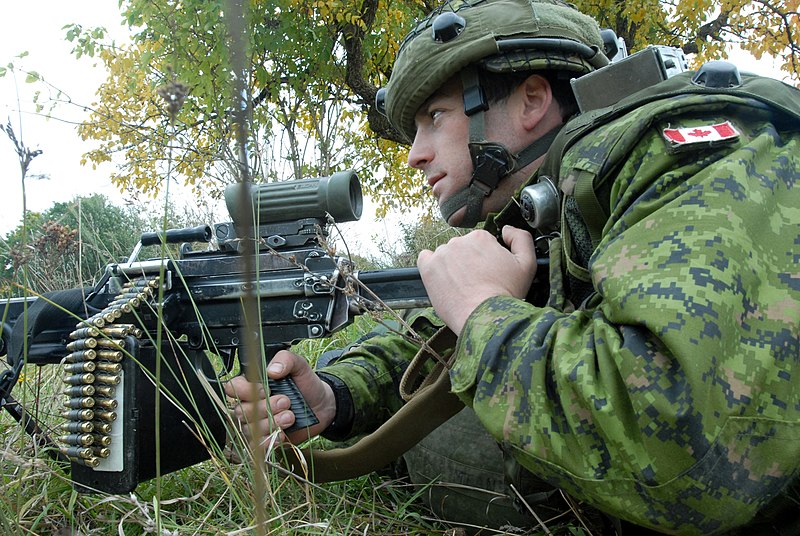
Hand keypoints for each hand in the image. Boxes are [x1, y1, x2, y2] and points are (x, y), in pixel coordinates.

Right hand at [223, 350, 335, 444]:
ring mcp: (257, 423)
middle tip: (286, 402)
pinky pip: (256, 445)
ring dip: (271, 423)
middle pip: (241, 411)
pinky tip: (283, 434)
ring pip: (249, 429)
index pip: (233, 387)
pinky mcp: (266, 439)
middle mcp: (251, 404)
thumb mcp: (299, 365)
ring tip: (291, 416)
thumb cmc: (306, 384)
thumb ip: (285, 360)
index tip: (265, 389)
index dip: (245, 390)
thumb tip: (272, 370)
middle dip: (266, 408)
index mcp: (253, 385)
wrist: (322, 405)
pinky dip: (269, 440)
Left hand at [417, 226, 536, 334]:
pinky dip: (431, 267)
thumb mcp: (527, 264)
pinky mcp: (428, 268)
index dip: (486, 259)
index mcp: (480, 237)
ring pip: (446, 256)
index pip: (481, 243)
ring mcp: (441, 254)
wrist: (484, 317)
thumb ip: (521, 238)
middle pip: (462, 248)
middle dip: (468, 262)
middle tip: (476, 282)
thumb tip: (506, 229)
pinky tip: (441, 279)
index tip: (489, 273)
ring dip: (451, 267)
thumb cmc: (506, 294)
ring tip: (461, 287)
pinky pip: (425, 259)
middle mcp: (459, 241)